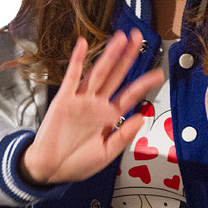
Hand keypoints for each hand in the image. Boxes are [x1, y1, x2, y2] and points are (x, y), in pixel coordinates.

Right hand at [21, 29, 162, 184]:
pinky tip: (83, 45)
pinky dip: (76, 60)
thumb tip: (142, 118)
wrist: (50, 170)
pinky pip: (71, 77)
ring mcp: (80, 100)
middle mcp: (96, 105)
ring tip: (120, 38)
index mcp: (109, 117)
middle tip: (138, 38)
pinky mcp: (64, 100)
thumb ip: (124, 136)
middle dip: (128, 57)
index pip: (130, 95)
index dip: (144, 83)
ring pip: (98, 72)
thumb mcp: (106, 154)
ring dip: (109, 54)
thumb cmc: (76, 163)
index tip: (158, 73)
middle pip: (116, 75)